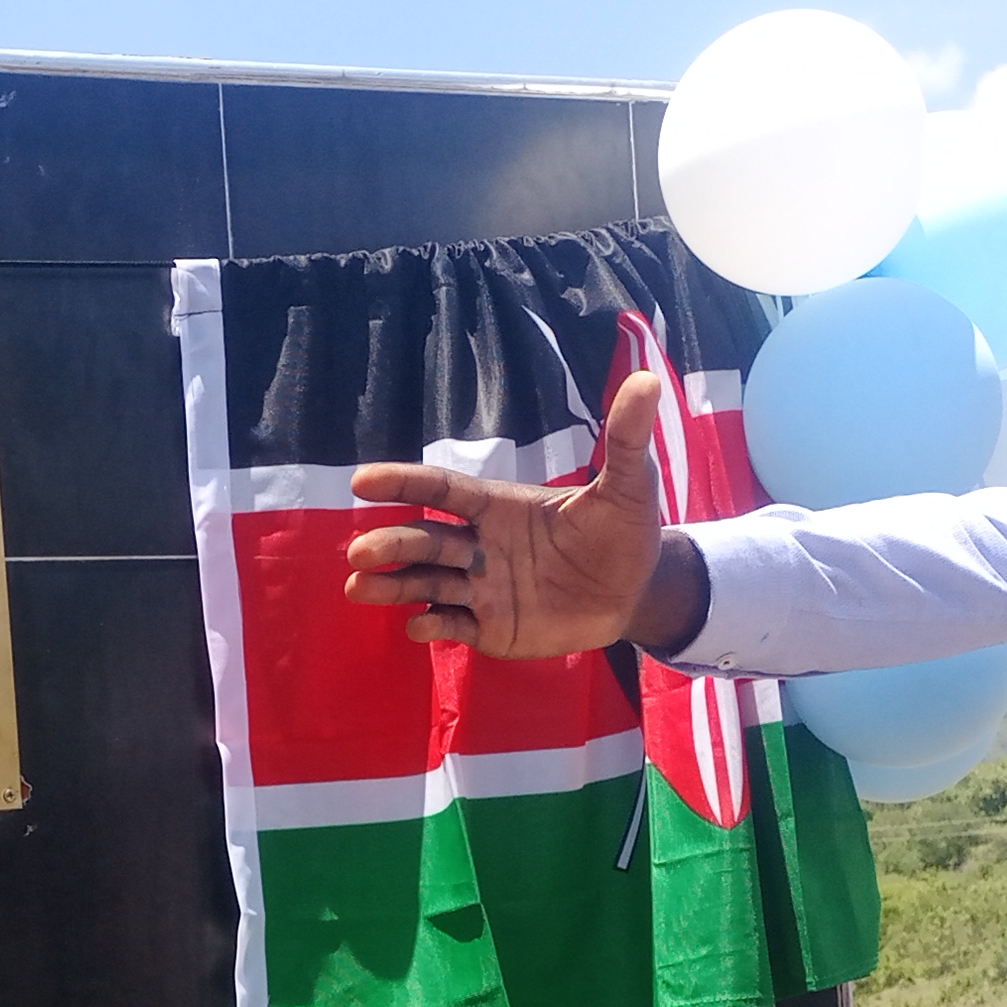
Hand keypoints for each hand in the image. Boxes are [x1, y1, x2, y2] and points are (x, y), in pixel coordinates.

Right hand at [341, 370, 689, 658]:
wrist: (636, 592)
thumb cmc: (624, 533)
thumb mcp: (629, 486)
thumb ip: (625, 439)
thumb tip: (647, 379)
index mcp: (499, 506)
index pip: (442, 491)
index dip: (403, 483)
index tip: (362, 480)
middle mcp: (481, 545)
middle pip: (426, 541)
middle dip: (392, 545)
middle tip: (359, 553)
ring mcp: (483, 589)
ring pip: (427, 584)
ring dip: (392, 586)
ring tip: (359, 588)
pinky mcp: (491, 628)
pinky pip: (453, 625)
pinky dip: (433, 625)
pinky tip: (418, 625)